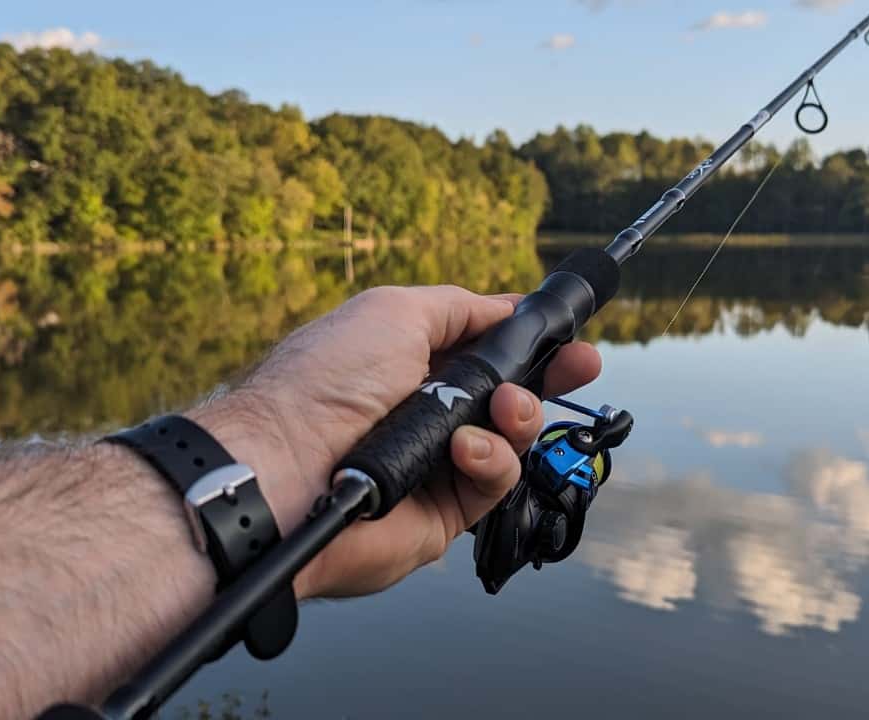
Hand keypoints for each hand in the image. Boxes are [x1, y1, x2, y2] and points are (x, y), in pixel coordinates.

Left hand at [189, 285, 601, 598]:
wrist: (286, 467)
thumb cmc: (327, 383)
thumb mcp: (396, 312)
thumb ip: (462, 308)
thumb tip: (507, 308)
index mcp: (412, 363)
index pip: (487, 351)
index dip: (531, 343)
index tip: (568, 337)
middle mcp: (426, 413)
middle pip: (510, 396)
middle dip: (550, 378)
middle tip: (582, 366)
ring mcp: (437, 465)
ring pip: (512, 441)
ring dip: (520, 417)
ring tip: (505, 409)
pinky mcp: (444, 514)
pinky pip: (494, 483)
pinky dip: (490, 461)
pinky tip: (464, 449)